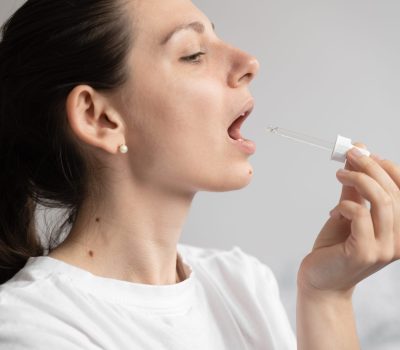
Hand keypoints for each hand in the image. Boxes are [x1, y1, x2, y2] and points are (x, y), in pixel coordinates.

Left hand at [298, 146, 399, 297]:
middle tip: (349, 153)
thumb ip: (354, 188)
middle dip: (370, 166)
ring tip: (339, 173)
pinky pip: (361, 216)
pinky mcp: (364, 252)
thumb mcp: (347, 212)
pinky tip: (335, 209)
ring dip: (359, 179)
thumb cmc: (335, 247)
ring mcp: (384, 249)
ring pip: (383, 202)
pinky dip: (347, 204)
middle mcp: (399, 240)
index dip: (389, 168)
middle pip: (394, 193)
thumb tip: (357, 154)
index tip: (366, 152)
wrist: (321, 280)